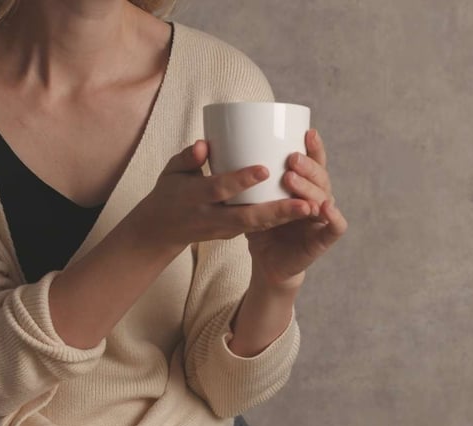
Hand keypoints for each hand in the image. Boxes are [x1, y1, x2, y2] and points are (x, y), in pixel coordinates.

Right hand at [132, 140, 317, 250]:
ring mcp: (222, 230)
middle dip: (277, 211)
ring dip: (284, 219)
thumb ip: (188, 157)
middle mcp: (210, 217)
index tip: (265, 169)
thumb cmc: (170, 190)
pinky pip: (257, 229)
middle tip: (306, 204)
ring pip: (256, 227)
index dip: (241, 180)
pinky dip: (278, 222)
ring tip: (312, 209)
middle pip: (247, 216)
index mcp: (194, 198)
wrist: (161, 229)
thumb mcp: (171, 171)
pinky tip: (301, 213)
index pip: (220, 189)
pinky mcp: (232, 234)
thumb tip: (205, 144)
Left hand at [246, 129, 346, 287]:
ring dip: (311, 187)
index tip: (307, 132)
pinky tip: (323, 207)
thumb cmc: (258, 228)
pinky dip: (334, 217)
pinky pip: (336, 227)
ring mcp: (322, 219)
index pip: (314, 162)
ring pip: (325, 197)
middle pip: (320, 176)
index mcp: (303, 185)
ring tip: (292, 180)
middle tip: (291, 159)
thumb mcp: (247, 199)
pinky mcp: (323, 240)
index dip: (315, 147)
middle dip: (309, 166)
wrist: (267, 264)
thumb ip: (234, 176)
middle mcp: (316, 198)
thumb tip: (203, 146)